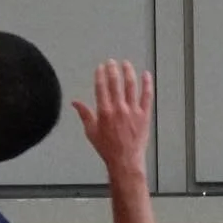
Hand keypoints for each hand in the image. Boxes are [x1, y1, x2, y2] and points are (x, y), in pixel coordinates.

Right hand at [72, 61, 152, 178]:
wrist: (125, 160)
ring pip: (131, 86)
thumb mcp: (91, 132)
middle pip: (115, 83)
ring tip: (126, 64)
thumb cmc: (108, 149)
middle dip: (113, 70)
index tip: (100, 67)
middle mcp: (119, 109)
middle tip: (112, 62)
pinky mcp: (144, 115)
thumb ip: (84, 114)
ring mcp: (133, 111)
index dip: (100, 75)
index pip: (101, 87)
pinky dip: (147, 84)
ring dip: (128, 72)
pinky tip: (146, 75)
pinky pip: (147, 96)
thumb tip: (75, 103)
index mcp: (104, 112)